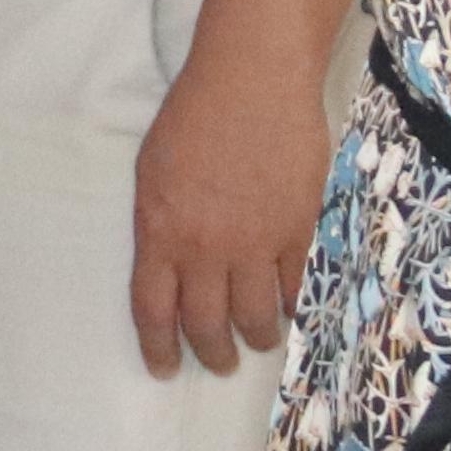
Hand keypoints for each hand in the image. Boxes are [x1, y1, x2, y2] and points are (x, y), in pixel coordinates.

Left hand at [130, 24, 330, 377]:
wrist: (252, 82)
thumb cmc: (194, 116)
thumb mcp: (152, 172)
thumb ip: (160, 226)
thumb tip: (170, 268)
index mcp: (160, 232)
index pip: (153, 311)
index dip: (159, 348)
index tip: (163, 368)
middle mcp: (206, 247)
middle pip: (206, 325)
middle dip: (212, 353)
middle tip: (220, 362)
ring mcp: (255, 242)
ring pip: (256, 316)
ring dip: (257, 337)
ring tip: (258, 340)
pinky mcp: (298, 230)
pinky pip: (296, 287)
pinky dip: (294, 306)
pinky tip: (291, 310)